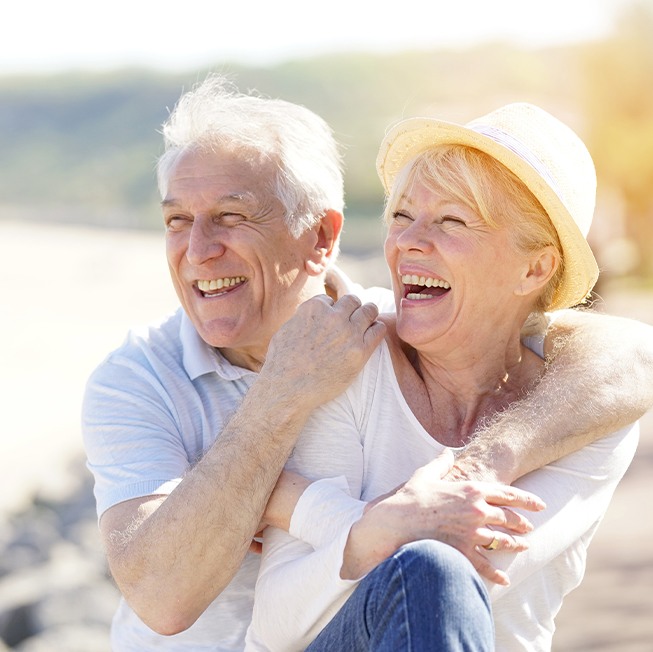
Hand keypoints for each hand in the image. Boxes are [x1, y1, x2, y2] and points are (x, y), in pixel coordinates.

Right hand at [260, 294, 385, 411]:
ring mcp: (348, 333)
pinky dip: (377, 329)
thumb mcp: (286, 329)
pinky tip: (372, 335)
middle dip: (352, 309)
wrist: (288, 389)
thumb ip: (302, 317)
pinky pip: (378, 330)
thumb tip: (310, 312)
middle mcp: (333, 317)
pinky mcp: (360, 352)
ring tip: (367, 324)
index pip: (330, 299)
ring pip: (370, 311)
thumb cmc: (282, 363)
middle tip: (352, 320)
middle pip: (353, 301)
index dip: (331, 310)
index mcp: (314, 308)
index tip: (330, 322)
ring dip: (369, 315)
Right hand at [343, 450, 545, 584]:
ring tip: (523, 547)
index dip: (527, 500)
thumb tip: (447, 452)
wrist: (396, 522)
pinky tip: (504, 579)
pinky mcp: (463, 552)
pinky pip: (486, 566)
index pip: (508, 493)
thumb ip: (441, 463)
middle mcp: (477, 511)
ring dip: (515, 545)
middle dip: (522, 523)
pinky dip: (497, 574)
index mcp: (471, 490)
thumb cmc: (410, 498)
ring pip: (503, 541)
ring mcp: (472, 534)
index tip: (539, 504)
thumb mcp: (425, 474)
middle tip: (529, 527)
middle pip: (509, 518)